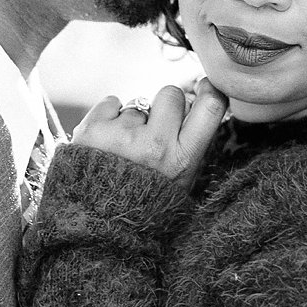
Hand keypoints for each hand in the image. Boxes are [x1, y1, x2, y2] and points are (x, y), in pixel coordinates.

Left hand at [71, 79, 228, 186]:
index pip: (211, 106)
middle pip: (170, 94)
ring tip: (122, 150)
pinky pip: (111, 102)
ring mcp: (123, 135)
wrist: (98, 219)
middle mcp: (155, 145)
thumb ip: (190, 143)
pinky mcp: (94, 128)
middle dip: (163, 104)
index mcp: (183, 159)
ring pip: (136, 104)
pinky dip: (108, 116)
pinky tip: (106, 140)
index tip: (203, 87)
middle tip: (153, 127)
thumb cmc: (144, 196)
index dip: (208, 90)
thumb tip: (194, 100)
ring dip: (131, 121)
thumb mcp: (180, 178)